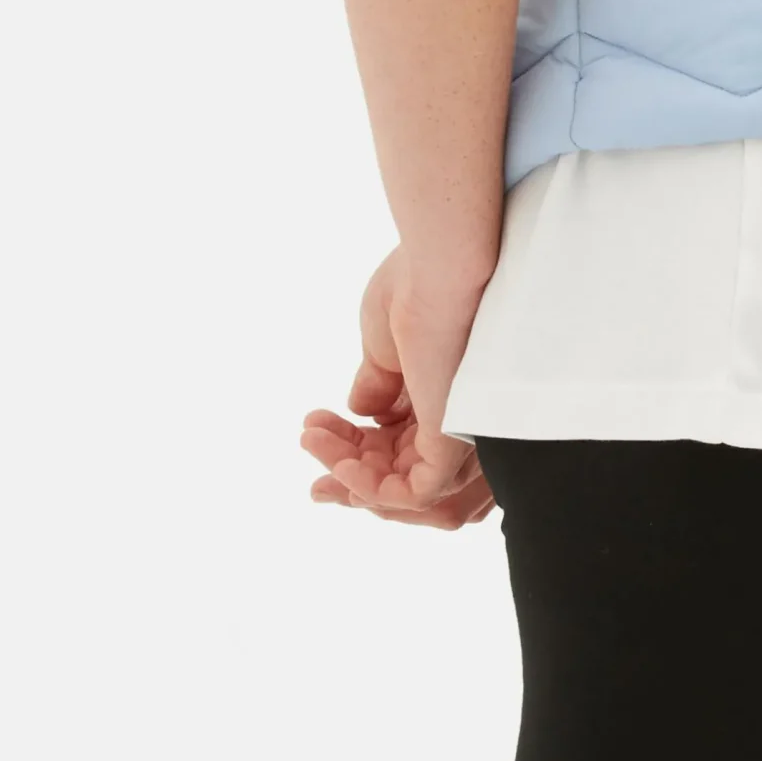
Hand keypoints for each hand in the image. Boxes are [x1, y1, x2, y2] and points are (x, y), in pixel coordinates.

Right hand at [299, 246, 497, 528]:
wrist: (439, 267)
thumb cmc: (418, 288)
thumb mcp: (385, 345)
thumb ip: (376, 383)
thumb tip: (361, 412)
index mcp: (437, 392)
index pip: (393, 440)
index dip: (349, 445)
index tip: (311, 430)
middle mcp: (450, 416)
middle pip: (392, 466)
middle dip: (343, 465)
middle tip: (307, 440)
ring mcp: (454, 431)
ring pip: (398, 484)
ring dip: (348, 474)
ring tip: (313, 439)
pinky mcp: (454, 443)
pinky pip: (413, 492)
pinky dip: (372, 489)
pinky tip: (341, 464)